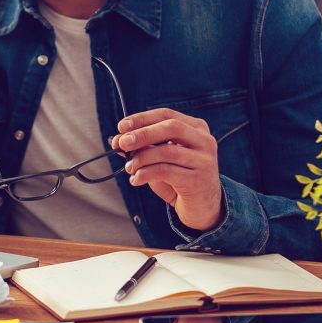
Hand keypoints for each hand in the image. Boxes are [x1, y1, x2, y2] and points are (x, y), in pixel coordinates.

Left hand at [112, 108, 223, 231]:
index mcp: (196, 128)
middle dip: (142, 134)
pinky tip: (136, 180)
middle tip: (122, 143)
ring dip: (141, 158)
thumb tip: (118, 140)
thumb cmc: (179, 178)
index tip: (121, 127)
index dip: (142, 118)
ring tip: (128, 167)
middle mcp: (204, 141)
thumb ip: (145, 147)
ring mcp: (204, 160)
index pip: (166, 115)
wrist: (203, 207)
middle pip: (171, 127)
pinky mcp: (198, 180)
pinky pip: (166, 171)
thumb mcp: (161, 159)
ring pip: (167, 151)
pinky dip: (145, 174)